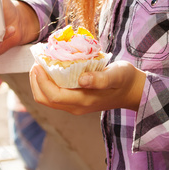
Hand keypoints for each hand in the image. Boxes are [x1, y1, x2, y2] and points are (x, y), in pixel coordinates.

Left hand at [30, 60, 145, 114]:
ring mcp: (75, 105)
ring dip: (40, 83)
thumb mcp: (116, 75)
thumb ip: (101, 79)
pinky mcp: (75, 100)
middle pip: (45, 100)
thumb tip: (82, 79)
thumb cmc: (125, 80)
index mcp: (83, 101)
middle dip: (36, 82)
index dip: (41, 81)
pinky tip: (51, 68)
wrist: (132, 91)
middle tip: (36, 62)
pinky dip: (47, 83)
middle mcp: (76, 106)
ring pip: (48, 99)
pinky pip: (54, 95)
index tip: (38, 64)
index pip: (54, 96)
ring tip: (41, 64)